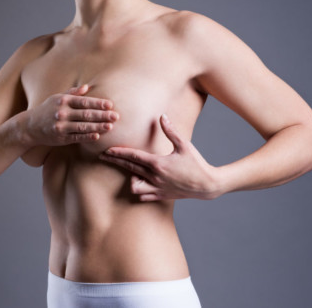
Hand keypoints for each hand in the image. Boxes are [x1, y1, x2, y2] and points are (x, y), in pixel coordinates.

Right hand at [22, 84, 119, 145]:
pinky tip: (97, 136)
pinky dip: (87, 136)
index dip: (98, 103)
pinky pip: (76, 137)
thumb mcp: (57, 98)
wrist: (30, 126)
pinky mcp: (61, 138)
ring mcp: (61, 126)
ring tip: (110, 127)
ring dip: (98, 126)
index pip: (84, 102)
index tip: (110, 105)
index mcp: (63, 101)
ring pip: (83, 126)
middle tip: (116, 116)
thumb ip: (72, 93)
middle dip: (102, 115)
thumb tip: (87, 87)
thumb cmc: (46, 110)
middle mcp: (62, 113)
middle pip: (86, 114)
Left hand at [99, 114, 222, 200]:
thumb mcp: (184, 145)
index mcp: (158, 164)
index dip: (119, 152)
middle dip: (116, 161)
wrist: (208, 185)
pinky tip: (140, 183)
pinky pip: (144, 195)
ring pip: (134, 185)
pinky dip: (140, 189)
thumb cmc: (196, 163)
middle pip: (129, 168)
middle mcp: (155, 177)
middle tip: (104, 156)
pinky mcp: (162, 196)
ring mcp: (157, 188)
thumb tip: (162, 116)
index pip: (133, 156)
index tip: (108, 150)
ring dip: (130, 177)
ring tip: (131, 171)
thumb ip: (171, 131)